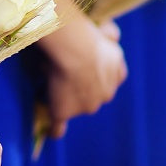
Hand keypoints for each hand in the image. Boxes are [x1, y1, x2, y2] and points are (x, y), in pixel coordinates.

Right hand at [39, 18, 126, 135]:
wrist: (76, 50)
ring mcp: (85, 106)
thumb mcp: (107, 32)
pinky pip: (58, 126)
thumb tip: (112, 34)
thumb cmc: (88, 36)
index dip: (97, 71)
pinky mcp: (64, 112)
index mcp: (116, 73)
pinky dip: (55, 130)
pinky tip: (52, 133)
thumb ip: (110, 35)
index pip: (111, 77)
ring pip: (77, 106)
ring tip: (48, 79)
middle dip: (82, 86)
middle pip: (95, 94)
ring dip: (66, 97)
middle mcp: (105, 94)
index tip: (85, 64)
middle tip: (63, 69)